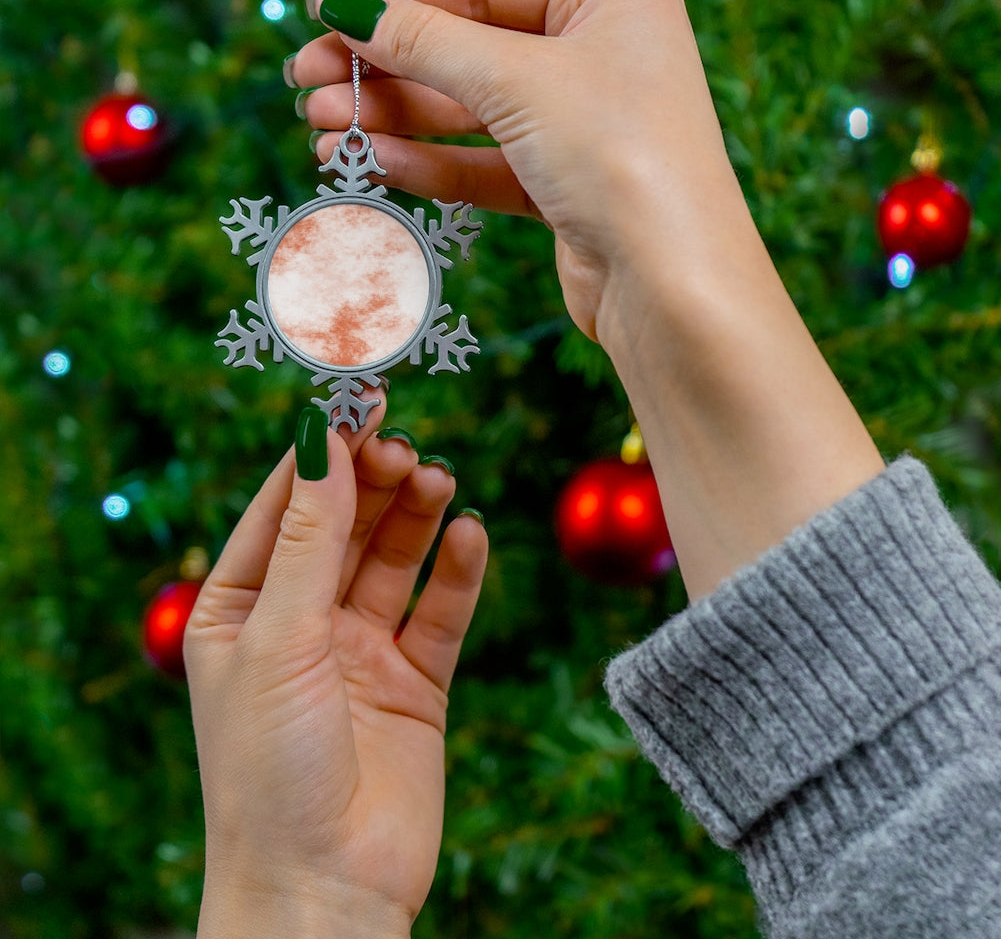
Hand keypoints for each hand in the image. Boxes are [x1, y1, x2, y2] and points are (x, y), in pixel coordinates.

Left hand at [185, 407, 487, 938]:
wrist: (325, 890)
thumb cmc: (270, 769)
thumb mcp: (279, 637)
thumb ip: (310, 537)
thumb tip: (322, 437)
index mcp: (241, 608)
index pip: (284, 508)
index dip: (321, 452)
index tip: (358, 400)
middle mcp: (300, 623)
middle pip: (345, 526)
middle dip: (374, 481)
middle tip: (405, 447)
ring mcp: (360, 651)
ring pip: (394, 560)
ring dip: (417, 516)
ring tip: (440, 480)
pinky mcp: (415, 682)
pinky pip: (440, 611)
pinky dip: (458, 572)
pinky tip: (471, 535)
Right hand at [290, 0, 882, 599]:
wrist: (672, 287)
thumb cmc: (620, 157)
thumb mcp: (516, 81)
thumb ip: (425, 42)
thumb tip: (346, 7)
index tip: (324, 10)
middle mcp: (599, 55)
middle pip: (468, 49)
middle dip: (385, 67)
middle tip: (306, 80)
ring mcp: (582, 126)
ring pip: (470, 112)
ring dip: (394, 118)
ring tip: (320, 127)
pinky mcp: (565, 188)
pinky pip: (484, 164)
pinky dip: (430, 162)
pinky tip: (372, 159)